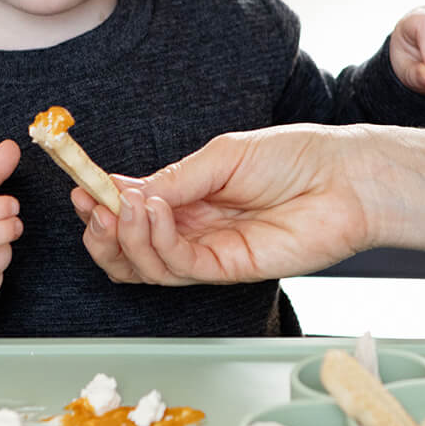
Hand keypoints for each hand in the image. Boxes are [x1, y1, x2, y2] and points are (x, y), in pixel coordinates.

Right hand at [71, 124, 372, 284]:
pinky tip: (153, 214)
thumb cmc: (297, 157)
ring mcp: (210, 253)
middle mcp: (194, 230)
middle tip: (90, 208)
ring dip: (124, 237)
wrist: (345, 177)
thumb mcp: (222, 156)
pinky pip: (179, 267)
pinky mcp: (229, 269)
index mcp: (189, 199)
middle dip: (100, 234)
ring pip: (146, 267)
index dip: (100, 204)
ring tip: (123, 208)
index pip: (131, 211)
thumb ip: (174, 178)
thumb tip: (124, 190)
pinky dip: (157, 243)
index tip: (79, 187)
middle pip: (129, 251)